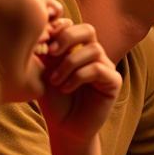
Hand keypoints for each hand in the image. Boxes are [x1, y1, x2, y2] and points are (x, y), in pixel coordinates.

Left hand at [39, 19, 120, 144]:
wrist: (65, 128)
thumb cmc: (53, 101)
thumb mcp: (45, 73)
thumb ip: (46, 51)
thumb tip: (43, 30)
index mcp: (76, 49)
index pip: (72, 26)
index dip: (57, 29)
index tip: (40, 44)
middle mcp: (93, 55)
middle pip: (88, 30)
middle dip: (67, 38)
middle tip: (50, 53)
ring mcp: (106, 67)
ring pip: (93, 50)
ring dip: (69, 64)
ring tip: (55, 81)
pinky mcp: (113, 81)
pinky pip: (99, 69)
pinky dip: (78, 77)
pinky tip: (66, 88)